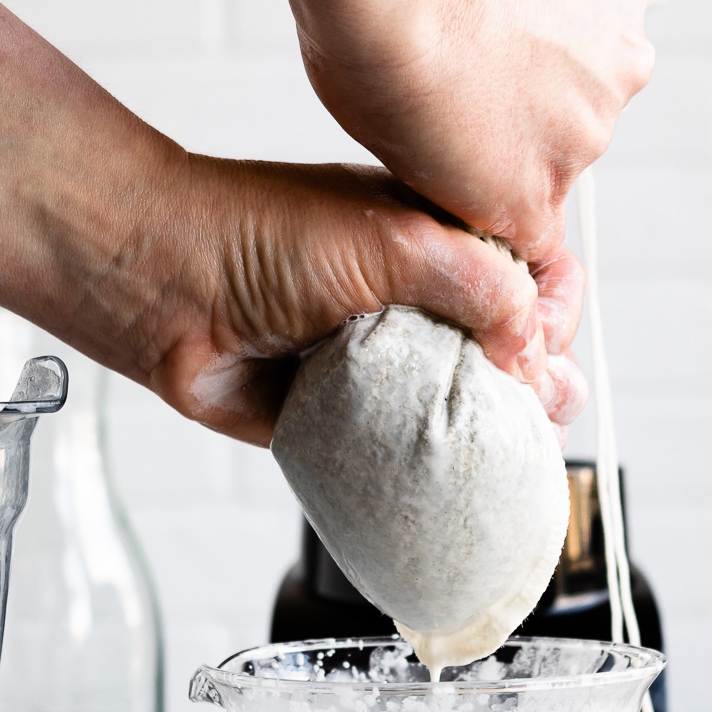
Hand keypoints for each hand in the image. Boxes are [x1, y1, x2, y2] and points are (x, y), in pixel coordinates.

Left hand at [137, 159, 586, 446]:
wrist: (161, 289)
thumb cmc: (255, 235)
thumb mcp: (386, 237)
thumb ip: (473, 279)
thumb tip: (530, 342)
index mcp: (437, 237)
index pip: (529, 276)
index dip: (550, 313)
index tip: (544, 347)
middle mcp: (419, 296)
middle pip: (511, 346)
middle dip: (541, 377)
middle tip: (543, 404)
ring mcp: (386, 355)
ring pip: (467, 401)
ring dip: (501, 426)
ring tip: (518, 442)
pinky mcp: (353, 412)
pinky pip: (409, 446)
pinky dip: (439, 464)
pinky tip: (466, 476)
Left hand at [296, 0, 654, 260]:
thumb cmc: (369, 50)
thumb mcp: (394, 148)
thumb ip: (452, 165)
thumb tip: (462, 139)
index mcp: (525, 205)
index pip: (537, 212)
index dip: (503, 162)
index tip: (475, 127)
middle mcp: (586, 147)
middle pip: (568, 127)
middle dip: (531, 94)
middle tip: (473, 48)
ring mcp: (616, 69)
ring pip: (593, 57)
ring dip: (557, 35)